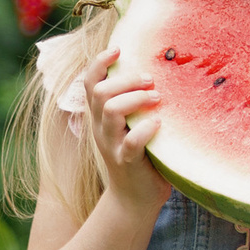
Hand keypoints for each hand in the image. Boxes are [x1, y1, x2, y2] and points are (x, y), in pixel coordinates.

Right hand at [82, 46, 170, 212]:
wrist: (134, 200)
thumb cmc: (139, 157)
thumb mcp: (131, 126)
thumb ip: (134, 104)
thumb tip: (157, 70)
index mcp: (100, 117)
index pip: (90, 83)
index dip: (99, 62)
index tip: (118, 48)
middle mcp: (101, 128)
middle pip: (100, 92)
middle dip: (126, 80)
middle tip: (150, 80)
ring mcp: (111, 145)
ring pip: (111, 110)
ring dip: (135, 99)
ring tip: (157, 98)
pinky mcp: (127, 161)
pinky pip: (132, 141)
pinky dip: (146, 129)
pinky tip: (159, 124)